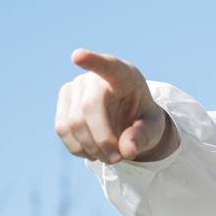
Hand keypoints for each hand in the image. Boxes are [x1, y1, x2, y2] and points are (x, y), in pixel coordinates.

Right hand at [55, 49, 174, 163]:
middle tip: (117, 159)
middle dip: (102, 139)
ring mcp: (75, 87)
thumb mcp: (153, 127)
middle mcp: (94, 77)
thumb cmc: (143, 118)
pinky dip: (77, 148)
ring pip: (73, 122)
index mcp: (124, 74)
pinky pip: (62, 128)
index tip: (77, 56)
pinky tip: (93, 153)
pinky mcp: (63, 102)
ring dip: (90, 148)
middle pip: (89, 107)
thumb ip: (143, 136)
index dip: (92, 61)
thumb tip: (126, 151)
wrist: (128, 120)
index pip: (108, 65)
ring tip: (109, 157)